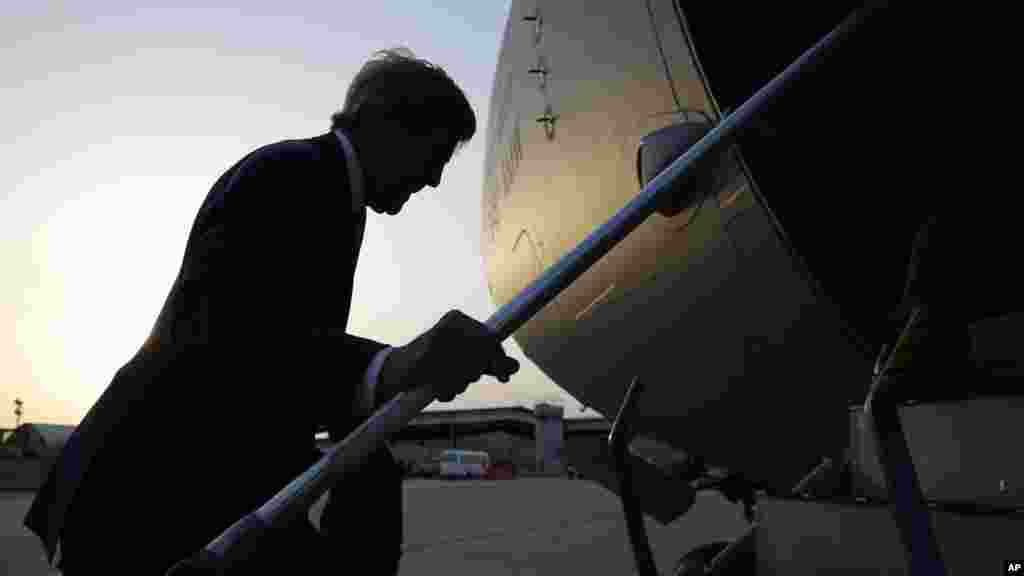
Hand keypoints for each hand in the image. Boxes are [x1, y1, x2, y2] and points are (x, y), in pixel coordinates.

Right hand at [381, 310, 519, 401]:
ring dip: (457, 383)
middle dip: (473, 373)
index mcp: (459, 320)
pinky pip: (448, 379)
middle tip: (461, 379)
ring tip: (442, 381)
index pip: (489, 339)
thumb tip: (515, 366)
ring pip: (465, 370)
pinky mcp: (424, 356)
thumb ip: (490, 364)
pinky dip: (445, 390)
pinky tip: (435, 387)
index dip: (498, 359)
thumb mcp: (467, 363)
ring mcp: (436, 338)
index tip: (505, 377)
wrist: (396, 370)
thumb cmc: (435, 365)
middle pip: (480, 355)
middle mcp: (449, 324)